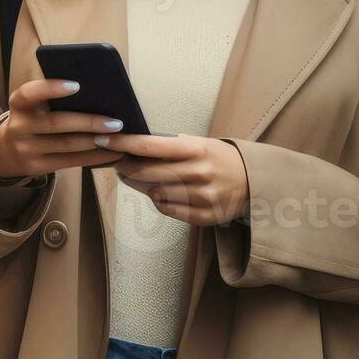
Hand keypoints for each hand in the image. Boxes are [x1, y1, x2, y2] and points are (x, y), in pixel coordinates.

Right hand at [0, 79, 125, 178]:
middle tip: (116, 122)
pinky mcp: (37, 167)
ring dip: (95, 141)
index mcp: (19, 104)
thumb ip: (53, 98)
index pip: (30, 93)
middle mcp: (20, 126)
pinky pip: (70, 162)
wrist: (7, 151)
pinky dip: (94, 157)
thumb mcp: (33, 106)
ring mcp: (27, 149)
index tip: (77, 85)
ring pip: (66, 145)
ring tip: (117, 137)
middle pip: (56, 123)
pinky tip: (112, 153)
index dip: (52, 88)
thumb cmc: (32, 119)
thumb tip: (96, 93)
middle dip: (88, 122)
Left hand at [108, 133, 248, 225]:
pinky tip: (160, 192)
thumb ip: (170, 145)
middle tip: (115, 162)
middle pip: (147, 171)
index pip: (150, 145)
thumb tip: (131, 145)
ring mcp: (203, 197)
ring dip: (140, 185)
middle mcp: (199, 173)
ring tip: (137, 177)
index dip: (123, 144)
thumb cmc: (219, 158)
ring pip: (155, 193)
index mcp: (197, 149)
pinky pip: (168, 210)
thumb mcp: (199, 143)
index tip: (103, 141)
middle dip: (124, 166)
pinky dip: (159, 201)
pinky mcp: (205, 216)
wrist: (255, 181)